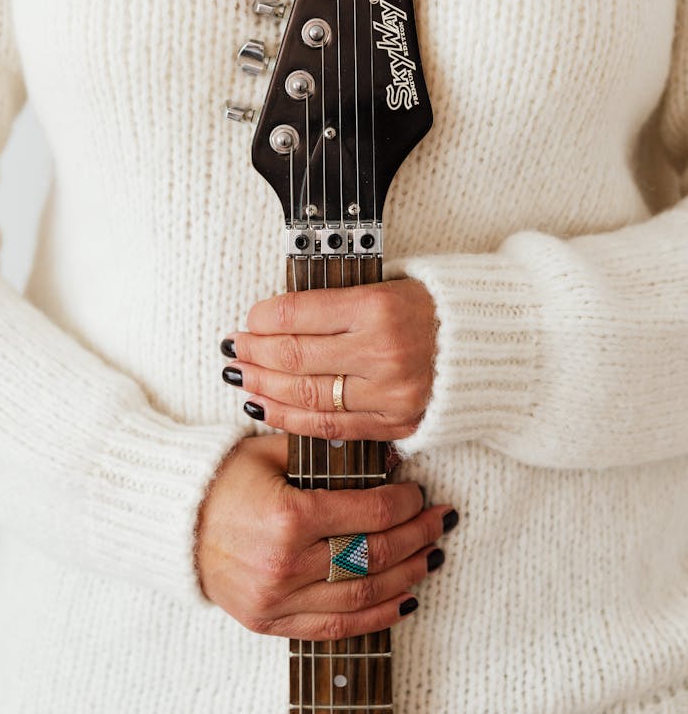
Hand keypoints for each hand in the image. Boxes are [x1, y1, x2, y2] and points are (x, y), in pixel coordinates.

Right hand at [195, 433, 454, 638]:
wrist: (173, 522)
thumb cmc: (223, 479)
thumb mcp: (270, 451)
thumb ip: (325, 455)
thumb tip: (385, 457)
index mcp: (288, 516)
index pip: (366, 513)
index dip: (402, 503)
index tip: (419, 492)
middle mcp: (285, 564)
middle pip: (372, 555)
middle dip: (415, 536)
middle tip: (440, 520)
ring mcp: (278, 599)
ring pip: (362, 596)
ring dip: (406, 576)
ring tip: (432, 557)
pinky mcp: (271, 623)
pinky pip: (335, 628)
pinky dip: (376, 617)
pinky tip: (405, 600)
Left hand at [221, 278, 436, 440]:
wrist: (480, 343)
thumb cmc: (423, 307)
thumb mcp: (380, 286)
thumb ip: (329, 305)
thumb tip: (268, 321)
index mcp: (378, 307)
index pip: (298, 315)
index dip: (262, 319)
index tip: (248, 319)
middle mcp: (384, 352)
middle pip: (296, 358)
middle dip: (255, 353)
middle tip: (233, 348)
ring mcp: (390, 393)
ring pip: (306, 397)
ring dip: (264, 387)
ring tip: (241, 377)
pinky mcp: (395, 424)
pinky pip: (329, 426)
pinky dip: (289, 418)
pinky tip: (263, 406)